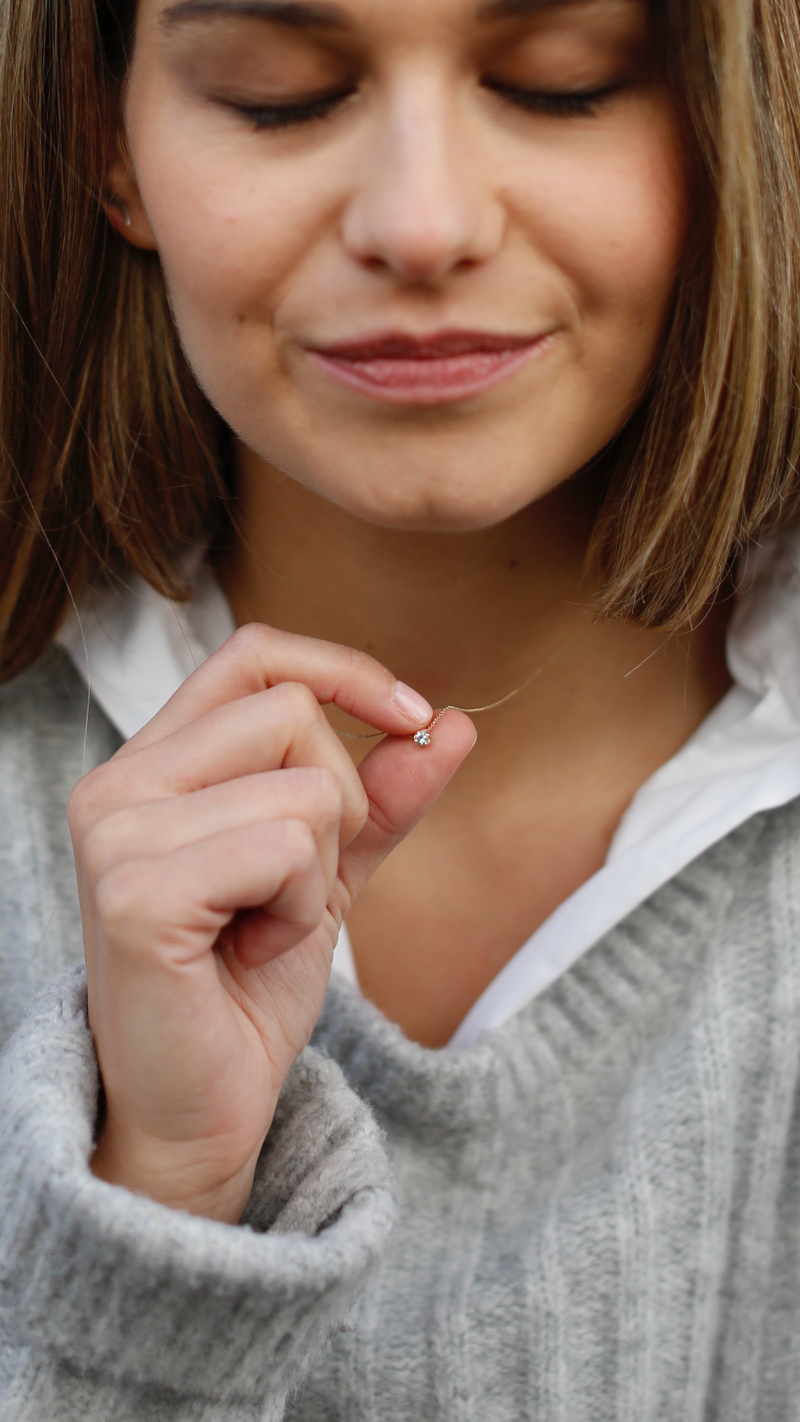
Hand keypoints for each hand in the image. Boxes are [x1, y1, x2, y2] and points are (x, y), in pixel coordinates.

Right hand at [68, 625, 474, 1222]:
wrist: (201, 1108)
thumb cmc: (245, 986)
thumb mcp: (326, 873)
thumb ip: (381, 797)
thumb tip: (452, 720)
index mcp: (151, 765)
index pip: (252, 654)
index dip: (342, 670)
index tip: (411, 715)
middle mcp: (116, 784)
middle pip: (292, 712)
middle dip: (338, 805)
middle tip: (291, 889)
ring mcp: (117, 836)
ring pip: (302, 786)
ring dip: (317, 873)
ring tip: (263, 927)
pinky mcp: (138, 895)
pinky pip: (287, 848)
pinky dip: (300, 909)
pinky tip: (254, 950)